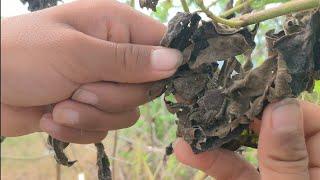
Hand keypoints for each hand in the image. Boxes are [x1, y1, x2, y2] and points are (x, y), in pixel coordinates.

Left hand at [1, 0, 181, 142]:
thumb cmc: (20, 56)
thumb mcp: (75, 53)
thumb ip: (127, 59)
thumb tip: (175, 61)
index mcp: (115, 27)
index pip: (162, 45)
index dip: (163, 66)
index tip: (142, 81)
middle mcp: (114, 55)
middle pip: (146, 88)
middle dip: (110, 97)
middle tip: (78, 89)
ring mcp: (102, 84)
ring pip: (126, 113)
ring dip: (91, 116)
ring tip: (59, 105)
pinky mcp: (90, 109)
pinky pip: (104, 128)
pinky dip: (78, 128)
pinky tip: (52, 117)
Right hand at [173, 99, 319, 179]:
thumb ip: (285, 156)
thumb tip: (279, 105)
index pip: (308, 117)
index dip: (281, 103)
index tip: (248, 93)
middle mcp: (303, 164)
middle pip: (274, 127)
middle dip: (241, 114)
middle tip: (212, 98)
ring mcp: (275, 174)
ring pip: (251, 147)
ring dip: (220, 136)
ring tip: (192, 120)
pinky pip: (236, 169)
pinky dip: (214, 161)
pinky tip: (188, 151)